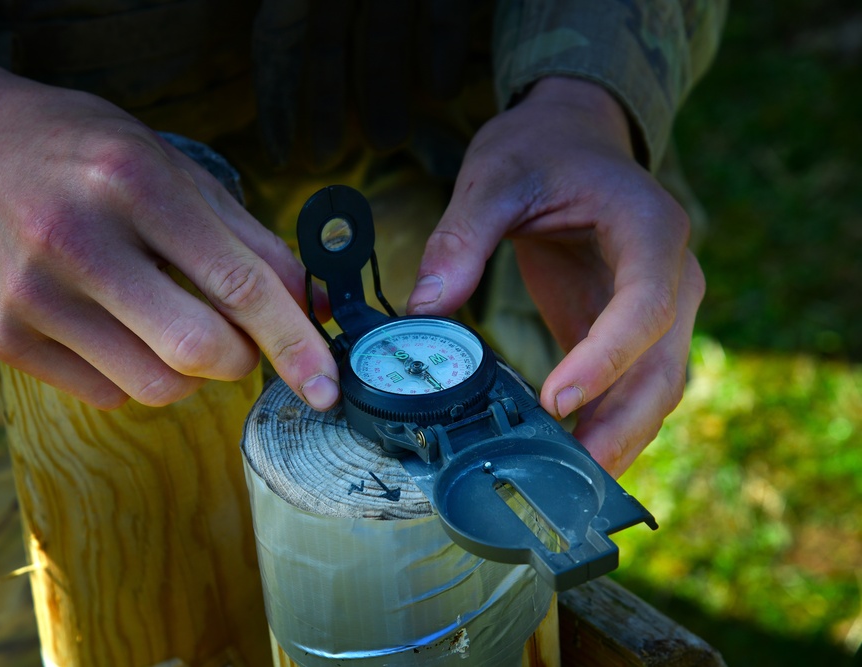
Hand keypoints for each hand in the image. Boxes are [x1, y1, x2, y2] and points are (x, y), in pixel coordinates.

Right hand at [0, 59, 338, 410]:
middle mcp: (76, 239)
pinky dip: (134, 373)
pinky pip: (105, 393)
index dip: (295, 343)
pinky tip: (117, 328)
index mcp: (135, 183)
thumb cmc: (88, 156)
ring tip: (169, 323)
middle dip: (241, 360)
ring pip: (154, 387)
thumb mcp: (174, 170)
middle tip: (238, 341)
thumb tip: (315, 309)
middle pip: (197, 350)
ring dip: (188, 372)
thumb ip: (250, 242)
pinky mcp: (0, 336)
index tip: (327, 386)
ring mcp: (30, 294)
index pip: (239, 285)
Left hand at [406, 77, 704, 476]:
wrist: (573, 139)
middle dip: (622, 426)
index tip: (556, 401)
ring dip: (616, 439)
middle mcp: (671, 274)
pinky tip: (562, 456)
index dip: (606, 358)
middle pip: (663, 366)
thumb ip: (462, 238)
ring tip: (565, 484)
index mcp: (649, 228)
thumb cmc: (542, 149)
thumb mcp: (495, 176)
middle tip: (569, 476)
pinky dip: (601, 424)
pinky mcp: (626, 331)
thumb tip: (423, 311)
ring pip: (653, 388)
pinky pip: (625, 387)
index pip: (645, 304)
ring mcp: (657, 308)